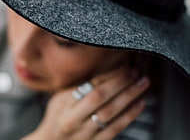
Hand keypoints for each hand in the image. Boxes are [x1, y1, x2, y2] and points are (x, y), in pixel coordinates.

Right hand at [22, 66, 149, 139]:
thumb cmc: (57, 115)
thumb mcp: (60, 98)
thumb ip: (78, 86)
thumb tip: (105, 70)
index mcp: (63, 105)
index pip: (88, 87)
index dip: (109, 76)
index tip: (124, 66)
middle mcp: (73, 120)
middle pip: (100, 98)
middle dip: (121, 83)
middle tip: (137, 71)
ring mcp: (85, 134)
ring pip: (111, 113)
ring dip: (129, 96)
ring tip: (143, 83)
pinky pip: (116, 128)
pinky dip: (130, 115)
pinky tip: (140, 103)